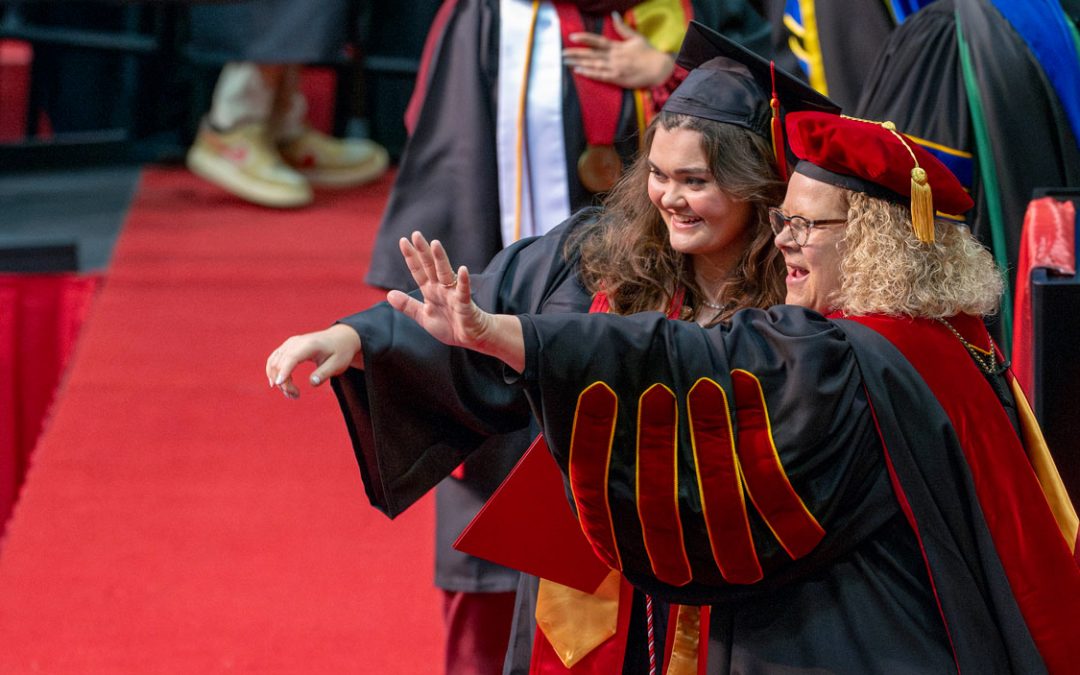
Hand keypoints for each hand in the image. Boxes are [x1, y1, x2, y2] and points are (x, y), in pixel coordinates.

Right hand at [265, 324, 362, 398]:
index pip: (292, 357)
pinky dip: (273, 372)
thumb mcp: (338, 364)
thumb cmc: (340, 352)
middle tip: (296, 396)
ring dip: (276, 379)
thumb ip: (325, 373)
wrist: (340, 338)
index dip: (284, 370)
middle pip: (280, 362)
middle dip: (283, 382)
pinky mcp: (287, 347)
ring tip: (291, 393)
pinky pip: (274, 360)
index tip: (279, 384)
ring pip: (274, 362)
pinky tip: (279, 384)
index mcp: (310, 344)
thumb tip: (312, 382)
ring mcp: (289, 343)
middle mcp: (296, 342)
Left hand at [387, 232, 524, 371]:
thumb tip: (389, 294)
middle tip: (416, 234)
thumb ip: (407, 305)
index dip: (411, 257)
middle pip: (430, 266)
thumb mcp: (423, 316)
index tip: (403, 241)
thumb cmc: (450, 325)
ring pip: (445, 273)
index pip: (418, 270)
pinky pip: (463, 291)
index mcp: (430, 290)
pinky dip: (464, 281)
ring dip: (441, 259)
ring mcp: (453, 293)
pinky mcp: (464, 303)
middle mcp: (441, 288)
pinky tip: (463, 269)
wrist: (470, 337)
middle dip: (423, 251)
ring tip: (435, 244)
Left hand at [562, 13, 674, 88]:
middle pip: (591, 53)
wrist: (659, 69)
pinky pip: (600, 76)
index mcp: (618, 46)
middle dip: (575, 53)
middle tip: (562, 53)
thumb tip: (614, 14)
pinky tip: (579, 71)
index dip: (584, 38)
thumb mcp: (636, 37)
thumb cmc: (648, 53)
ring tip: (566, 62)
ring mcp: (615, 68)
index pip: (597, 41)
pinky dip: (589, 73)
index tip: (572, 37)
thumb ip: (622, 28)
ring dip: (579, 63)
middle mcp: (614, 56)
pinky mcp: (617, 79)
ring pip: (593, 64)